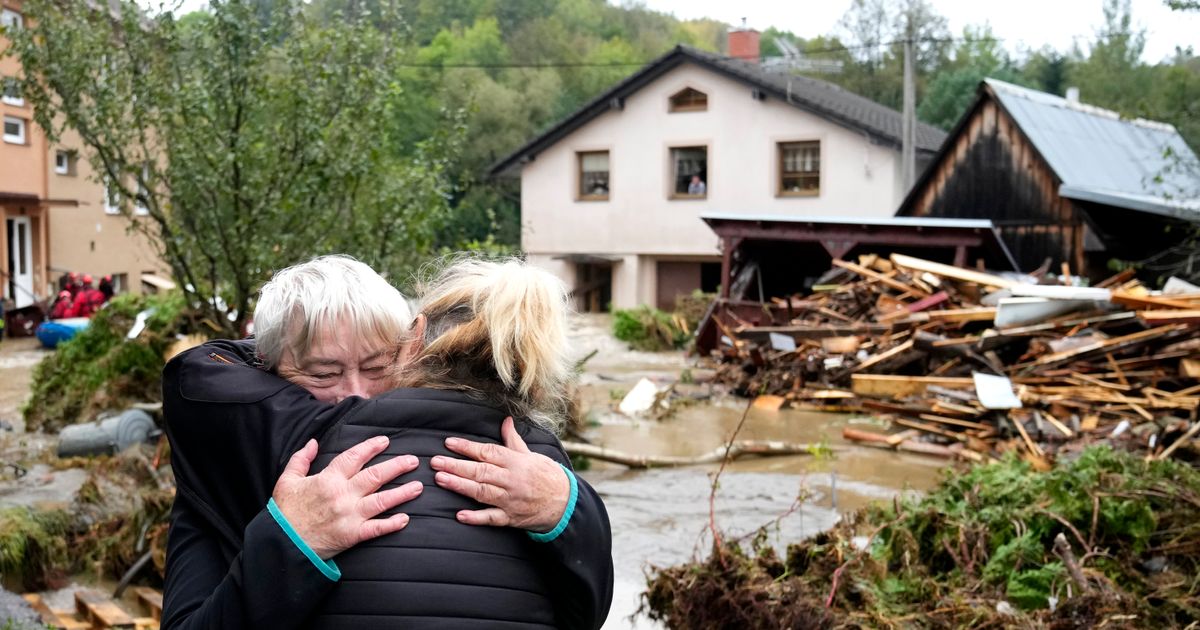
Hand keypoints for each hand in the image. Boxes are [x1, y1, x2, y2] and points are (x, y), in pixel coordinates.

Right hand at [272, 436, 422, 558]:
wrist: (281, 545)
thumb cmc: (284, 513)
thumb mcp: (286, 481)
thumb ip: (300, 459)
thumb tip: (313, 442)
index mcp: (327, 480)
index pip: (354, 457)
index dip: (371, 447)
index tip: (385, 441)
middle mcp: (342, 495)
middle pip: (375, 476)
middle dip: (396, 466)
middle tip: (413, 461)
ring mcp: (349, 516)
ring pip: (381, 501)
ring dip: (402, 493)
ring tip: (418, 486)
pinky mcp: (352, 535)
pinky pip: (376, 529)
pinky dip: (392, 524)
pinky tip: (405, 519)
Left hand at [431, 417, 569, 532]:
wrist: (566, 503)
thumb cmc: (546, 476)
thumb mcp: (531, 455)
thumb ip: (513, 441)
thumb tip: (506, 421)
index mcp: (516, 462)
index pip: (488, 452)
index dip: (467, 447)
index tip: (449, 443)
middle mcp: (512, 480)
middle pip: (480, 471)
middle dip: (456, 466)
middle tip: (435, 462)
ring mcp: (510, 500)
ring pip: (482, 492)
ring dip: (460, 486)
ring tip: (441, 480)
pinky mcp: (511, 518)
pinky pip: (492, 518)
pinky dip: (476, 517)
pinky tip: (460, 515)